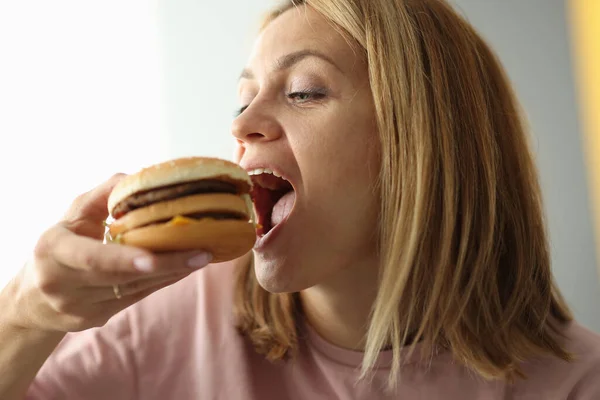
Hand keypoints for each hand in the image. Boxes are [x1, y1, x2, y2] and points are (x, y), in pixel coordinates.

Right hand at [2, 174, 211, 332]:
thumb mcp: (74, 214)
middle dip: (164, 265)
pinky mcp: (96, 319)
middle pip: (121, 277)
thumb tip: (136, 180)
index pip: (90, 258)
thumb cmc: (62, 243)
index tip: (153, 258)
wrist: (36, 297)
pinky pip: (137, 298)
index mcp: (53, 251)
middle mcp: (63, 284)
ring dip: (171, 272)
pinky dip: (163, 281)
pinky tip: (185, 267)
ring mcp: (79, 306)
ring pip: (134, 289)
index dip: (122, 259)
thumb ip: (103, 195)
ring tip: (201, 256)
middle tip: (201, 252)